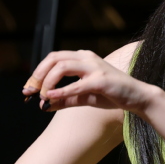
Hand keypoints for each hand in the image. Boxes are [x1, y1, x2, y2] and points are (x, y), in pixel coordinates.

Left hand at [23, 49, 150, 113]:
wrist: (136, 97)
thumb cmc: (110, 94)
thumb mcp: (83, 96)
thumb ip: (64, 99)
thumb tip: (43, 105)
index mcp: (82, 57)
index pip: (53, 58)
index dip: (37, 72)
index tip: (28, 89)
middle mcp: (86, 58)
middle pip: (54, 58)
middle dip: (38, 74)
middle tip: (30, 91)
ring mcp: (94, 67)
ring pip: (63, 67)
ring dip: (48, 82)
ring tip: (43, 96)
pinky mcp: (101, 80)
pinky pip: (77, 84)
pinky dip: (62, 90)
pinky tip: (51, 97)